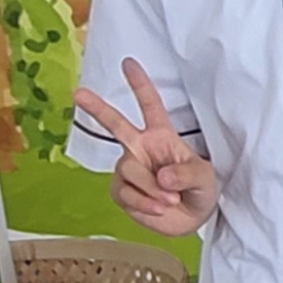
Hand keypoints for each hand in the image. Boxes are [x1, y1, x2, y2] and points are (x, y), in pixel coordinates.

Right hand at [71, 59, 218, 236]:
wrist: (192, 218)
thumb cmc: (200, 189)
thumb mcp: (204, 177)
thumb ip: (187, 174)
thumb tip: (162, 176)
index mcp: (161, 136)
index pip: (150, 105)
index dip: (139, 84)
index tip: (128, 63)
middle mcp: (140, 148)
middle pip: (115, 124)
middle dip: (96, 108)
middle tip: (77, 93)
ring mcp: (128, 169)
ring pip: (130, 170)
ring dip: (152, 190)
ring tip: (171, 200)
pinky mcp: (121, 191)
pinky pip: (125, 194)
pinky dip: (144, 204)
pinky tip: (158, 208)